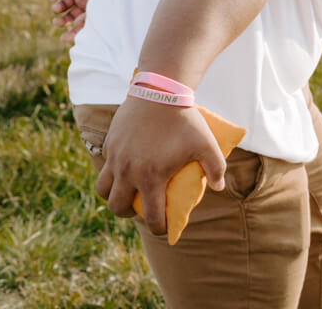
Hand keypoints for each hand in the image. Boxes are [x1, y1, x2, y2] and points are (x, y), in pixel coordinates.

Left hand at [50, 0, 100, 42]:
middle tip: (56, 23)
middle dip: (62, 21)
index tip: (63, 39)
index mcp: (91, 7)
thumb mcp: (96, 1)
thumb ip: (86, 14)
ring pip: (62, 4)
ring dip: (57, 8)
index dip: (73, 32)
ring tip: (56, 8)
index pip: (81, 23)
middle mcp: (83, 1)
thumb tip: (74, 25)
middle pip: (70, 15)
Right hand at [96, 96, 226, 234]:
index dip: (159, 228)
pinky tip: (124, 172)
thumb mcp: (207, 143)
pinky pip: (104, 168)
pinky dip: (110, 176)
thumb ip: (216, 168)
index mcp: (151, 176)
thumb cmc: (186, 120)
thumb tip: (219, 188)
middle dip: (129, 215)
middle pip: (117, 208)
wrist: (160, 91)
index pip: (151, 216)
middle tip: (142, 210)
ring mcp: (115, 158)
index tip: (164, 229)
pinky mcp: (109, 144)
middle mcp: (128, 171)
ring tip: (128, 194)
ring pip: (103, 191)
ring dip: (114, 197)